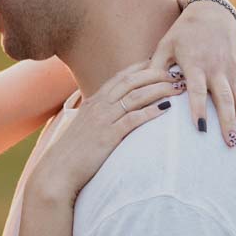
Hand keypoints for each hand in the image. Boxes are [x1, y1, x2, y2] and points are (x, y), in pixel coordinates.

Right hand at [32, 62, 176, 202]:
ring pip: (136, 96)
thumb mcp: (84, 128)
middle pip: (132, 81)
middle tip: (176, 73)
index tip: (159, 63)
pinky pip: (133, 119)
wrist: (57, 172)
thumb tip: (113, 116)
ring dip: (159, 89)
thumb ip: (98, 117)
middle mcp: (99, 106)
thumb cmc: (72, 154)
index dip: (141, 68)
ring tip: (177, 88)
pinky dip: (151, 111)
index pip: (121, 77)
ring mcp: (103, 120)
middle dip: (156, 74)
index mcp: (94, 102)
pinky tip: (166, 108)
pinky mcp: (108, 136)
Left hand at [153, 0, 235, 149]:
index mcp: (195, 62)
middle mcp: (217, 67)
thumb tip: (142, 92)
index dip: (198, 109)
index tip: (200, 130)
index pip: (197, 90)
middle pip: (225, 99)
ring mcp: (233, 69)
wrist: (210, 11)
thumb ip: (155, 68)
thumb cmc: (181, 32)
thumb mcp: (164, 45)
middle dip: (229, 123)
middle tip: (231, 145)